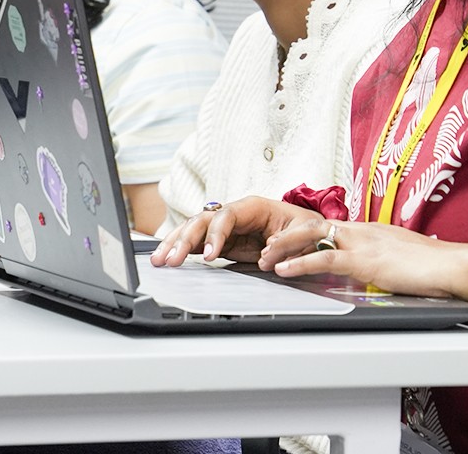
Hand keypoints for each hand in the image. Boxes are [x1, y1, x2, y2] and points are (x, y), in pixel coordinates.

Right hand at [149, 196, 318, 266]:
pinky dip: (181, 248)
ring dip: (175, 243)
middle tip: (172, 259)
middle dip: (184, 239)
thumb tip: (267, 256)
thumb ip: (287, 243)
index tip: (211, 255)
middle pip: (202, 220)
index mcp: (253, 206)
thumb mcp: (305, 232)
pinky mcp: (221, 241)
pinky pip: (197, 242)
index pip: (226, 215)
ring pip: (193, 229)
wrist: (308, 233)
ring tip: (159, 260)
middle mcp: (234, 214)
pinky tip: (166, 257)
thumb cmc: (305, 227)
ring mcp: (225, 227)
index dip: (215, 234)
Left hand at [260, 218, 467, 298]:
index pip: (327, 226)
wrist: (451, 266)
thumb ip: (381, 260)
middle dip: (286, 237)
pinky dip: (300, 263)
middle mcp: (361, 231)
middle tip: (267, 248)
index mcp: (369, 230)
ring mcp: (361, 243)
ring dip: (285, 249)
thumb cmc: (433, 266)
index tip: (286, 242)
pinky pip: (324, 258)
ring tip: (265, 259)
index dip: (303, 233)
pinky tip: (285, 270)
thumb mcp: (399, 259)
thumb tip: (375, 271)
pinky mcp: (364, 260)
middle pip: (312, 225)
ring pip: (311, 236)